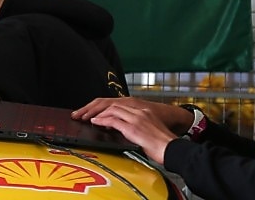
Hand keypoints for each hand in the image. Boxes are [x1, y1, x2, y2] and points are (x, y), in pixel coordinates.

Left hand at [72, 97, 192, 132]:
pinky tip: (95, 122)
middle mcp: (139, 111)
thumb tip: (120, 130)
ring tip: (84, 117)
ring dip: (95, 113)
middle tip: (80, 113)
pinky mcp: (134, 128)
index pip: (117, 104)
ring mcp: (136, 118)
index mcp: (142, 111)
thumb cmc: (163, 144)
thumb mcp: (147, 131)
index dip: (101, 107)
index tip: (90, 111)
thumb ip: (133, 127)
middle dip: (93, 108)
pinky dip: (102, 121)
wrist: (174, 149)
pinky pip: (114, 120)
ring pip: (110, 109)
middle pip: (110, 103)